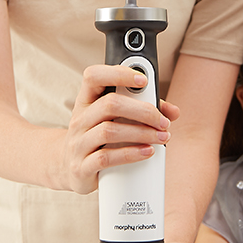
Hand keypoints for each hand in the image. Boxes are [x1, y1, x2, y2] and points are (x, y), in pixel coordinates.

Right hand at [56, 64, 179, 192]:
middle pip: (110, 104)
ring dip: (141, 133)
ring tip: (162, 137)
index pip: (93, 76)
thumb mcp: (114, 119)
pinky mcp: (81, 167)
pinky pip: (106, 158)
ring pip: (109, 131)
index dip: (118, 73)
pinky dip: (131, 154)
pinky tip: (147, 152)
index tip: (143, 80)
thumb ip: (143, 111)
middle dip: (142, 111)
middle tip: (163, 120)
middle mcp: (79, 119)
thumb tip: (173, 112)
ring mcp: (78, 143)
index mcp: (86, 101)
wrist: (69, 168)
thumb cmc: (97, 138)